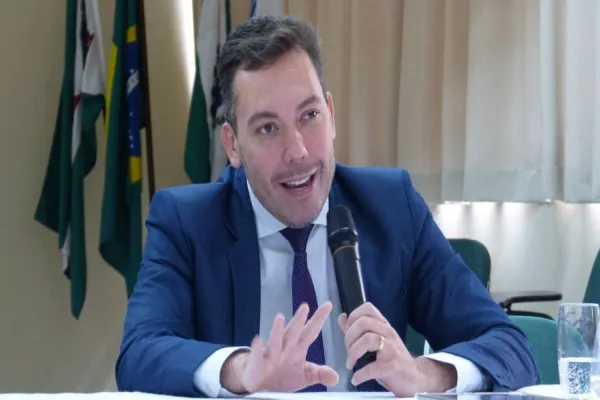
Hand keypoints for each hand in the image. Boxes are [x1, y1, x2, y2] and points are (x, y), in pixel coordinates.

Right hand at [221, 302, 338, 393]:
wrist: (260, 383)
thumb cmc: (283, 375)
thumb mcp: (305, 376)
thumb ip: (319, 373)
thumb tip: (336, 377)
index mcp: (298, 348)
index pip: (310, 331)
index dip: (319, 319)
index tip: (328, 304)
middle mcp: (285, 347)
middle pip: (293, 332)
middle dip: (299, 320)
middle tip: (305, 306)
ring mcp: (270, 354)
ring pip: (275, 341)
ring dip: (277, 330)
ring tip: (280, 317)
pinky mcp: (258, 364)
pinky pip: (257, 356)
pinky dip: (257, 349)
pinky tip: (258, 340)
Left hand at [339, 302, 456, 396]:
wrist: (414, 377)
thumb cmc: (390, 357)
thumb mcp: (374, 340)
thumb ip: (356, 329)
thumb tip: (342, 317)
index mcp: (383, 325)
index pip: (367, 308)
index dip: (353, 317)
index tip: (348, 331)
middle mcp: (388, 332)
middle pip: (363, 323)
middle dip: (349, 337)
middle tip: (348, 351)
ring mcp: (392, 348)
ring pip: (368, 339)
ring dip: (353, 353)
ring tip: (350, 363)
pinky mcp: (393, 366)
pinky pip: (372, 367)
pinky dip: (360, 374)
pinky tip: (356, 378)